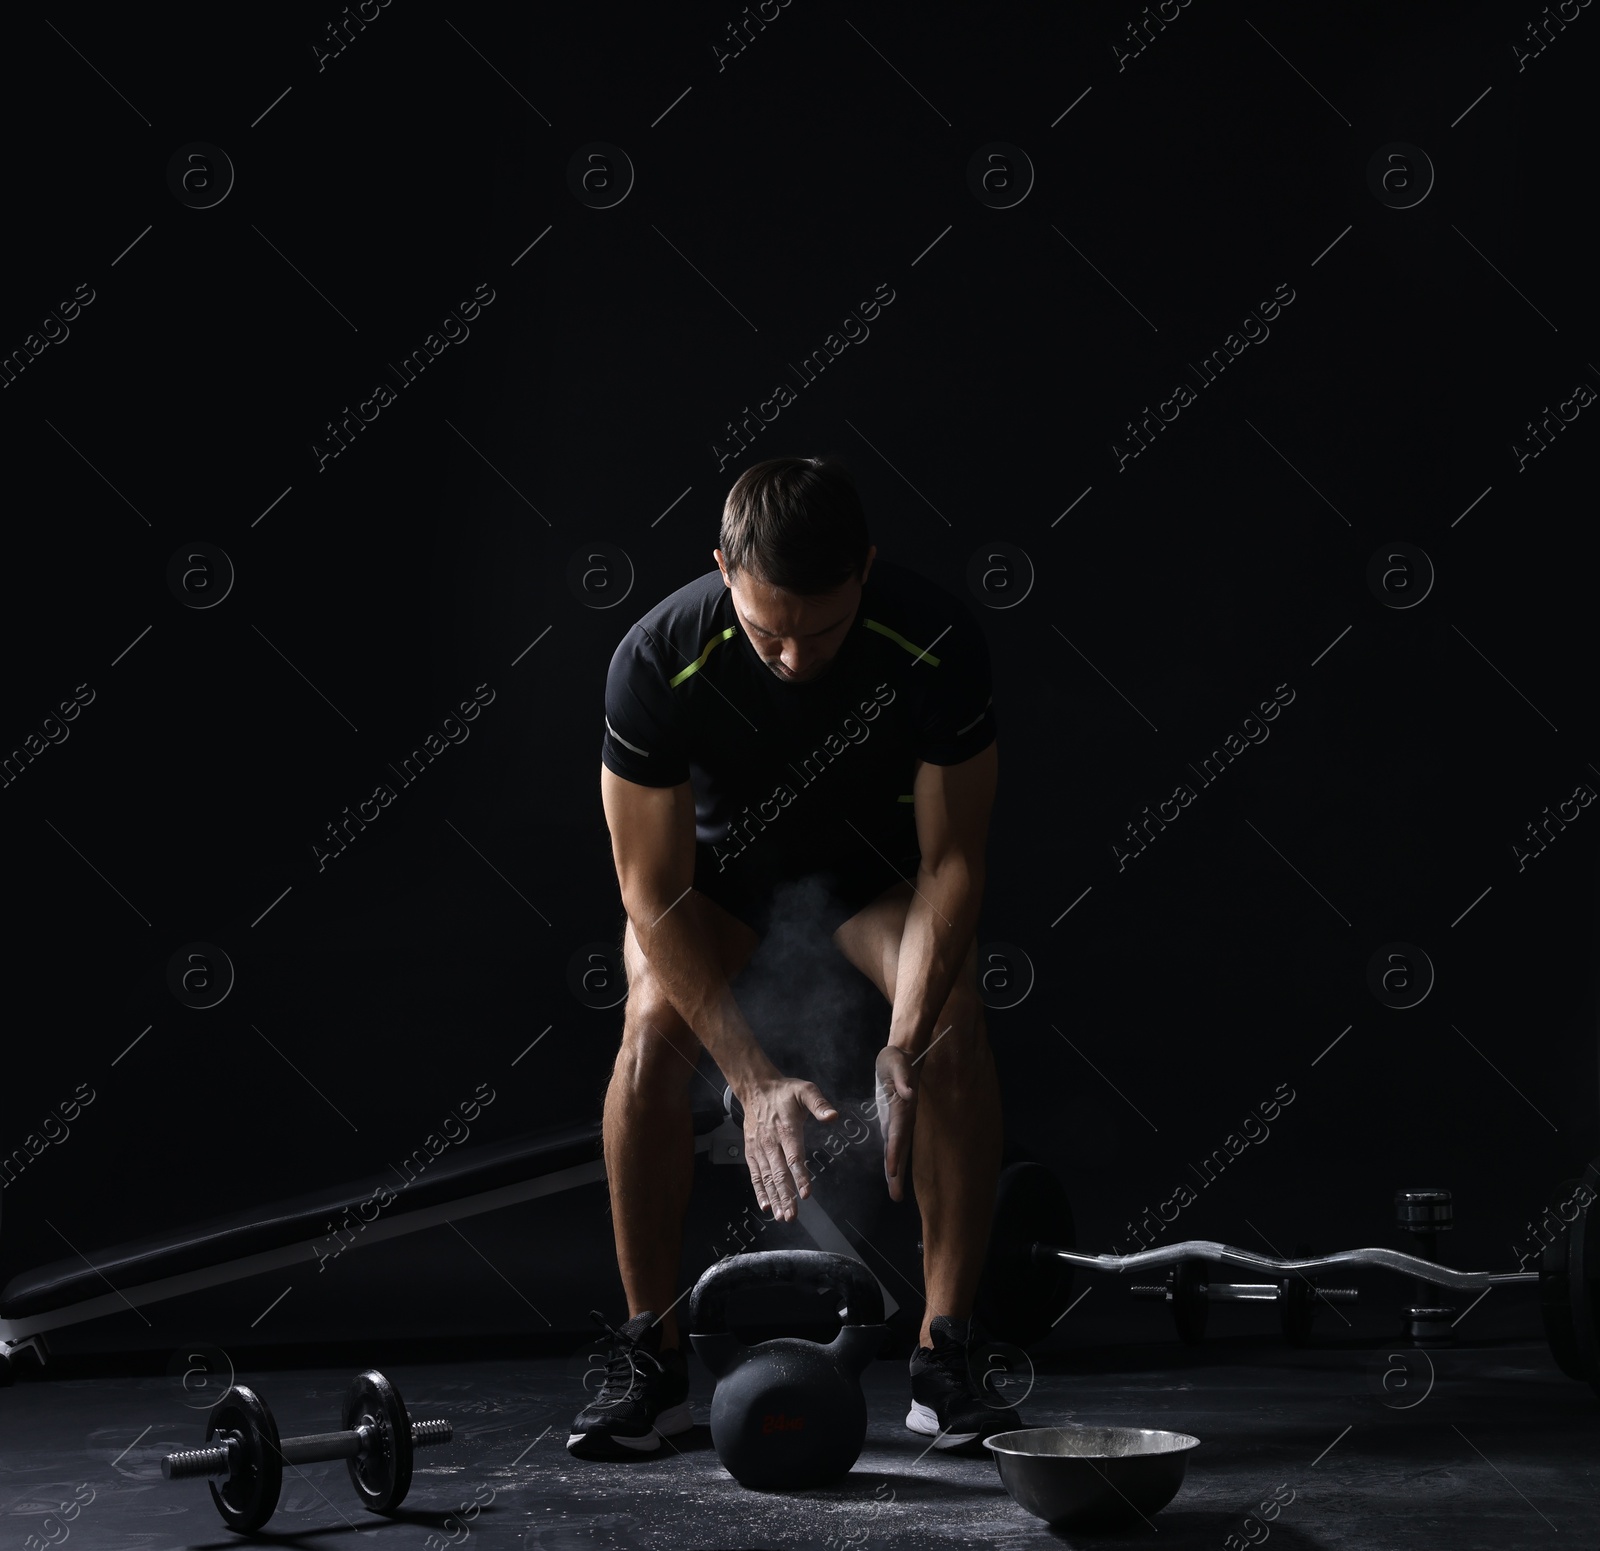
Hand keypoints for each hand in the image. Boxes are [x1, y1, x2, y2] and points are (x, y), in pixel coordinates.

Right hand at [738, 1075, 838, 1221]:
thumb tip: (833, 1116)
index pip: (794, 1156)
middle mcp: (771, 1142)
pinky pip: (755, 1174)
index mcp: (786, 1129)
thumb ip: (819, 1104)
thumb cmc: (783, 1092)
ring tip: (781, 1216)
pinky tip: (765, 1205)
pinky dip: (759, 1190)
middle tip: (792, 1215)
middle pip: (779, 1173)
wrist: (756, 1089)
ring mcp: (760, 1148)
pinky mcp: (751, 1152)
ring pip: (767, 1178)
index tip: (805, 1194)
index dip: (800, 1176)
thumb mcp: (805, 1090)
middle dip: (786, 1196)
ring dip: (774, 1198)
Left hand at [874, 1046, 917, 1200]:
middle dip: (898, 1171)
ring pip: (898, 1150)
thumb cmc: (896, 1059)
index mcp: (903, 1106)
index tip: (892, 1168)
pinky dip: (891, 1160)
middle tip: (897, 1195)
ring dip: (896, 1172)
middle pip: (901, 1148)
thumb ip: (902, 1076)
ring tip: (896, 1195)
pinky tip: (890, 1176)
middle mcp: (903, 1118)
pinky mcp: (892, 1122)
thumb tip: (908, 1093)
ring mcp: (899, 1122)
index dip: (895, 1150)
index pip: (899, 1131)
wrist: (901, 1056)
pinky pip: (891, 1144)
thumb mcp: (896, 1061)